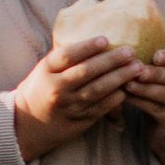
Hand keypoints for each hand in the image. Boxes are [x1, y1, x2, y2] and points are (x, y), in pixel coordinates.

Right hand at [9, 35, 136, 163]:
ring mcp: (68, 107)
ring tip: (136, 68)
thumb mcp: (44, 70)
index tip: (105, 39)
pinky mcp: (78, 121)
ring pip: (97, 90)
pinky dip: (115, 98)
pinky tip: (127, 88)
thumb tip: (96, 39)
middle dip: (111, 61)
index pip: (67, 56)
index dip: (87, 47)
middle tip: (130, 51)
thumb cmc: (41, 89)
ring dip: (119, 78)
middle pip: (86, 72)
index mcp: (46, 71)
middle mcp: (56, 89)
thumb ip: (64, 58)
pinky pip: (100, 108)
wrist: (27, 125)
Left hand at [128, 49, 164, 164]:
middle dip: (156, 73)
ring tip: (128, 84)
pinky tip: (128, 98)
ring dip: (146, 88)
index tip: (155, 56)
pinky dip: (141, 103)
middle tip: (136, 70)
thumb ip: (153, 71)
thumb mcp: (163, 85)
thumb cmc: (164, 105)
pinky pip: (159, 110)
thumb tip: (128, 55)